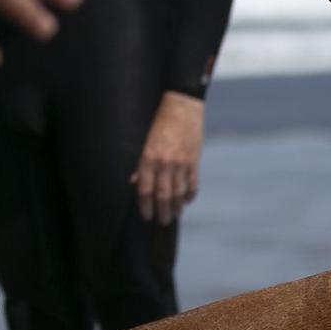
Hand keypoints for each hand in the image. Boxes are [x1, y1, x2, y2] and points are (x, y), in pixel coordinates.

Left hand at [132, 91, 206, 223]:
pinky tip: (187, 201)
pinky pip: (192, 183)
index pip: (145, 189)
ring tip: (175, 215)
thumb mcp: (146, 142)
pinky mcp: (194, 161)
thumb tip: (136, 182)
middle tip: (162, 221)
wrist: (182, 107)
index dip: (145, 205)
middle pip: (162, 195)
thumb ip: (142, 164)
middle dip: (162, 211)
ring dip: (176, 206)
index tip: (146, 216)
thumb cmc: (160, 123)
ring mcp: (181, 163)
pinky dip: (190, 195)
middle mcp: (165, 163)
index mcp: (149, 158)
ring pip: (178, 192)